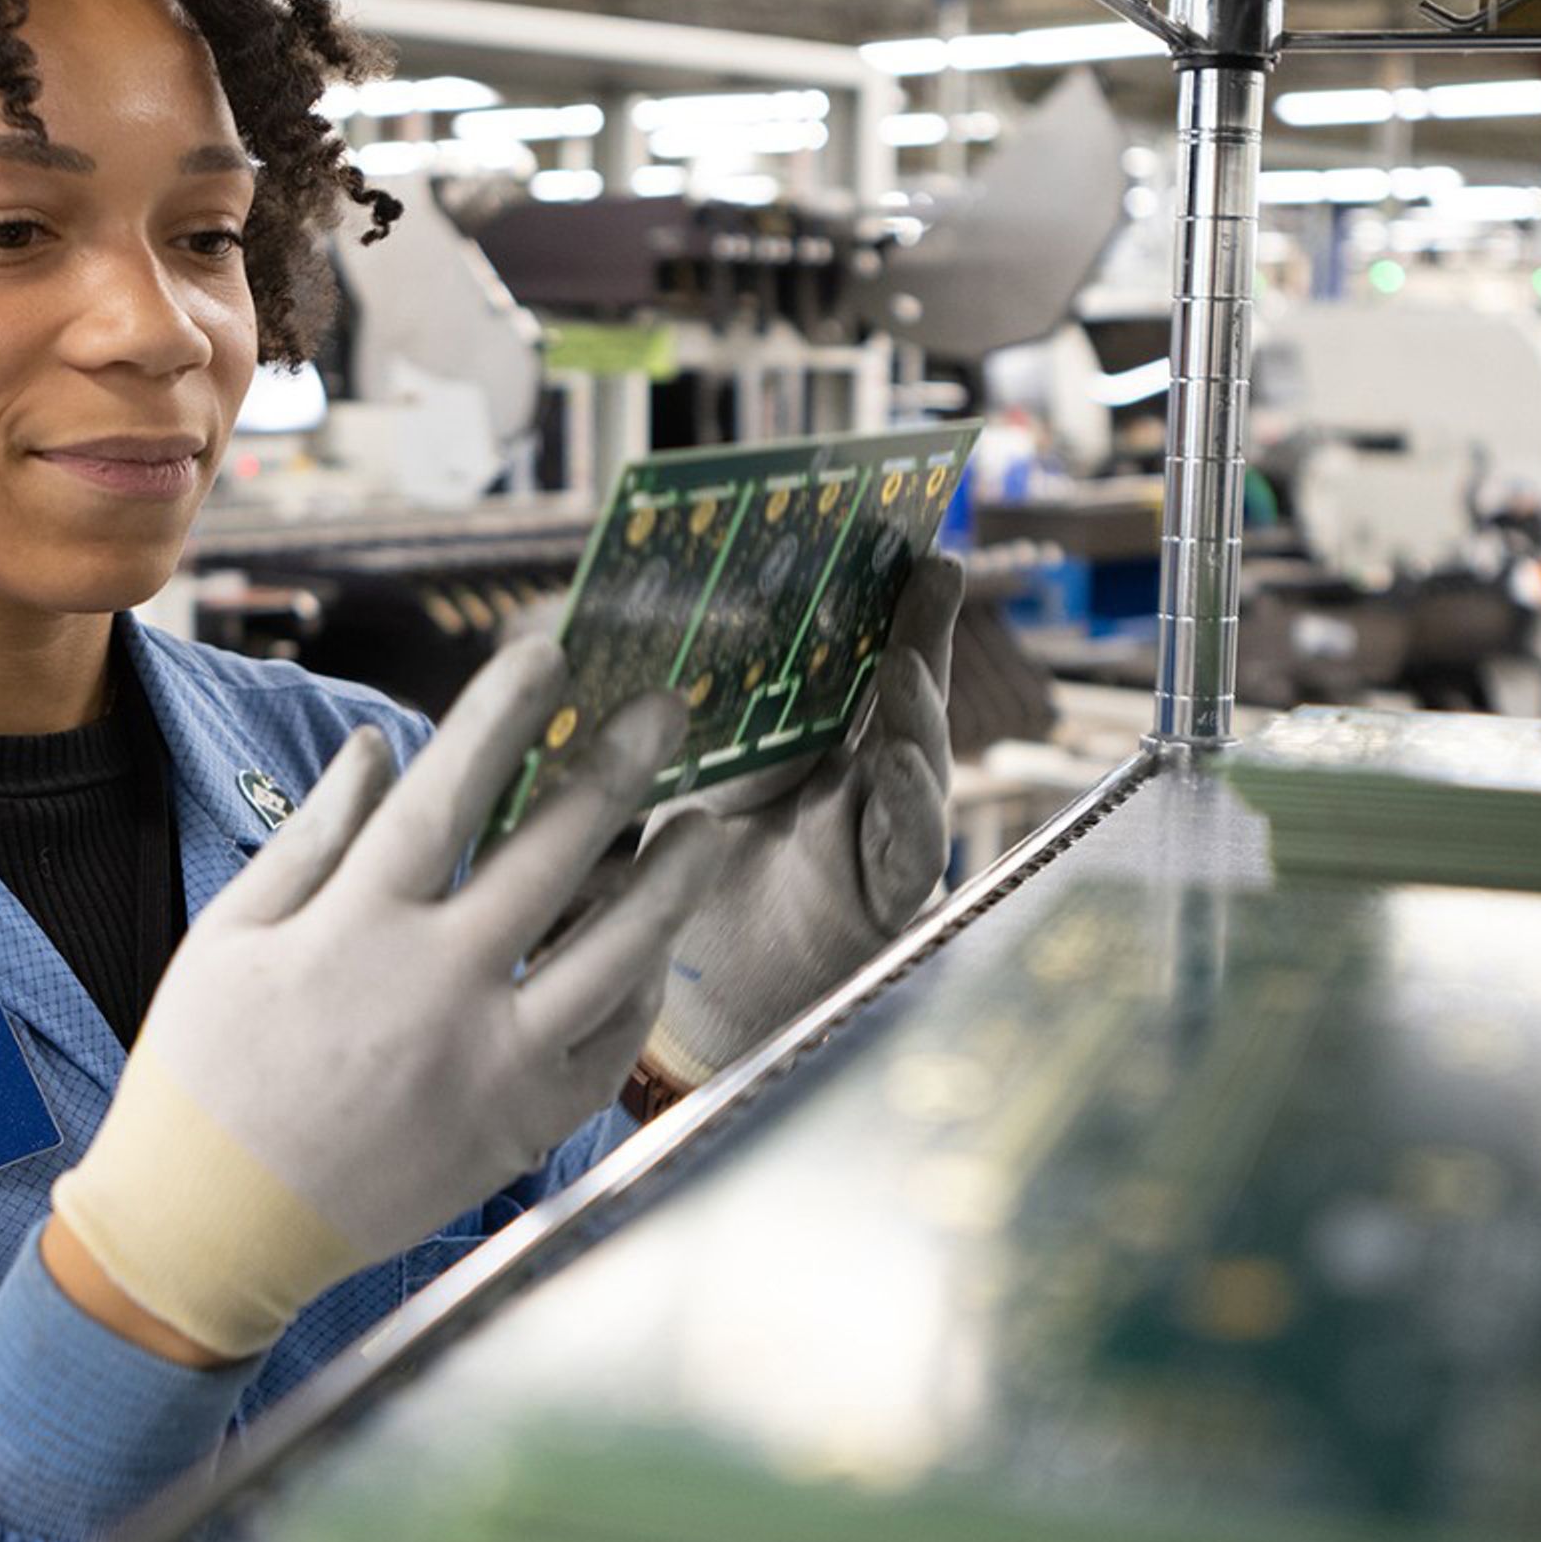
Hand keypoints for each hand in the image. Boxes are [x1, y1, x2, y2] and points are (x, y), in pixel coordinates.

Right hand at [48, 640, 722, 1359]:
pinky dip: (640, 983)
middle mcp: (436, 988)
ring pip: (617, 949)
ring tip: (699, 825)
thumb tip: (383, 744)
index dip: (505, 712)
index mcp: (356, 929)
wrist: (214, 1231)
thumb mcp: (230, 937)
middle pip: (558, 852)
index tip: (552, 650)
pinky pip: (610, 1041)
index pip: (450, 792)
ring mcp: (490, 1061)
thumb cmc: (207, 1072)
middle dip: (620, 764)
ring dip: (670, 877)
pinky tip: (654, 940)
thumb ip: (315, 836)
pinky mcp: (519, 1125)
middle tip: (670, 709)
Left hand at [643, 553, 963, 1090]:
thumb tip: (605, 621)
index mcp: (810, 747)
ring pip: (920, 771)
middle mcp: (856, 786)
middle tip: (935, 569)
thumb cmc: (666, 888)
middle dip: (925, 633)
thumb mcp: (669, 785)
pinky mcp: (881, 907)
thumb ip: (667, 725)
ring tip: (906, 668)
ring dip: (919, 716)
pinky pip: (910, 858)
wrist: (676, 1005)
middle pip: (903, 699)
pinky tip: (899, 770)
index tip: (895, 535)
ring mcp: (877, 844)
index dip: (878, 602)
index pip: (850, 663)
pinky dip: (912, 813)